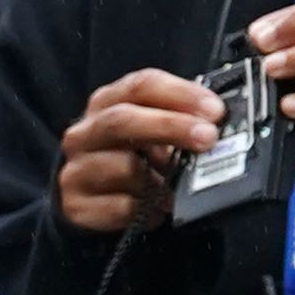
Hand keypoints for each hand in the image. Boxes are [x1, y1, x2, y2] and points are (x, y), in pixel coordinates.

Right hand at [52, 69, 223, 234]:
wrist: (94, 196)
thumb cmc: (135, 156)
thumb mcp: (156, 129)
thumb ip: (182, 118)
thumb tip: (220, 122)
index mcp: (107, 103)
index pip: (141, 86)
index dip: (181, 94)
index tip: (215, 111)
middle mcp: (84, 133)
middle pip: (122, 120)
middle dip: (170, 127)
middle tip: (208, 138)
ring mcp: (76, 169)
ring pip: (121, 167)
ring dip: (160, 178)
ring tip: (180, 186)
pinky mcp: (75, 205)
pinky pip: (119, 206)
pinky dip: (147, 209)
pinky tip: (158, 209)